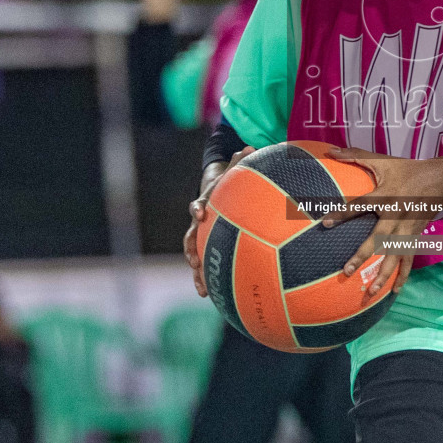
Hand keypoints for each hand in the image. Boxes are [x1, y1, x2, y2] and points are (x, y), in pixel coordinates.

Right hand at [183, 146, 255, 296]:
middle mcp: (199, 225)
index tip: (200, 214)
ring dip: (197, 273)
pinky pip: (207, 267)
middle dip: (191, 250)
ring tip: (202, 288)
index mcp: (205, 205)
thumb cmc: (228, 184)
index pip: (197, 206)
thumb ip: (240, 162)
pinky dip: (207, 281)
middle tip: (194, 261)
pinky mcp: (208, 250)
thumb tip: (252, 145)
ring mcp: (201, 239)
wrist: (216, 195)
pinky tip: (211, 296)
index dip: (197, 209)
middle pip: (190, 238)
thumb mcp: (233, 172)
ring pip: (195, 257)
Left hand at [321, 148, 442, 296]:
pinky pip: (408, 259)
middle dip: (363, 255)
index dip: (343, 213)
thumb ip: (355, 156)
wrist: (440, 180)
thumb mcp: (383, 161)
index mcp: (385, 196)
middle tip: (347, 271)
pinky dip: (402, 276)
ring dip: (382, 275)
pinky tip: (394, 292)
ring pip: (394, 256)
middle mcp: (395, 216)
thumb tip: (331, 149)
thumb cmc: (407, 170)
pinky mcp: (414, 237)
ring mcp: (406, 230)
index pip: (360, 206)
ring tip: (369, 292)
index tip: (326, 223)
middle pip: (378, 239)